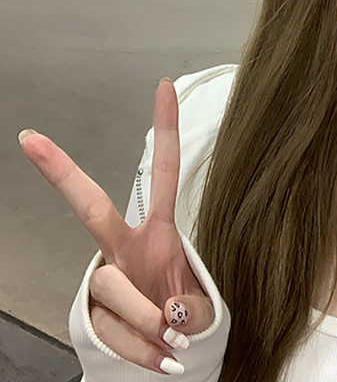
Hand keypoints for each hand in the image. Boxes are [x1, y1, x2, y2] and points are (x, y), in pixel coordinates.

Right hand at [19, 78, 213, 374]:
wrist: (166, 355)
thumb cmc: (186, 316)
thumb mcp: (202, 309)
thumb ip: (191, 308)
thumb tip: (170, 316)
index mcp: (159, 234)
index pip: (162, 173)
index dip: (166, 130)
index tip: (163, 86)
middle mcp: (126, 249)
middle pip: (92, 207)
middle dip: (64, 173)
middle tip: (32, 140)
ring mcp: (107, 279)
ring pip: (114, 285)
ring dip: (146, 319)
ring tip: (172, 340)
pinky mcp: (93, 314)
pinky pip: (114, 331)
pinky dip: (142, 350)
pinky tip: (162, 360)